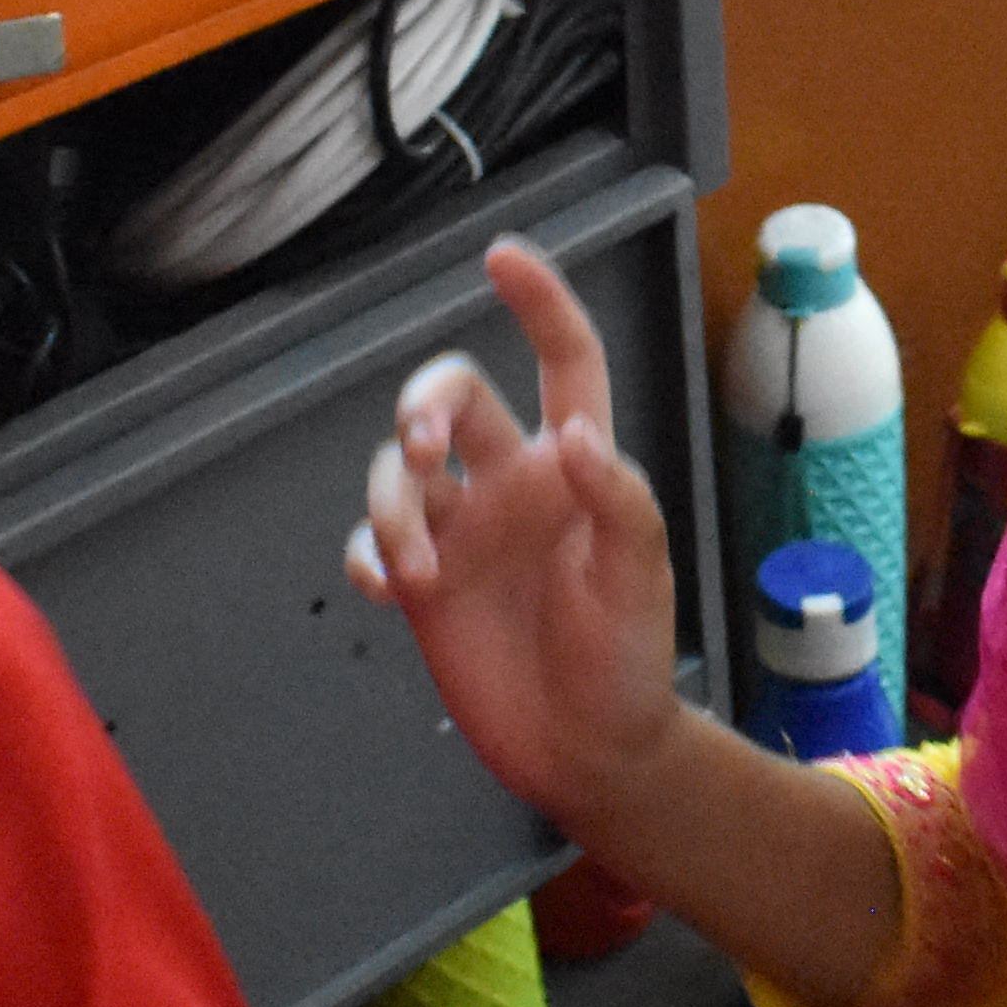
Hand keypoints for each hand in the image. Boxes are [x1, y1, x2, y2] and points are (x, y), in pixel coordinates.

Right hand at [351, 239, 689, 828]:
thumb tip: (569, 433)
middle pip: (451, 398)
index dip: (540, 305)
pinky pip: (370, 543)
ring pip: (397, 470)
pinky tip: (390, 585)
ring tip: (419, 567)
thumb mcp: (639, 575)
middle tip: (423, 445)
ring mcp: (464, 533)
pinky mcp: (426, 586)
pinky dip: (366, 553)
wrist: (589, 750)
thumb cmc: (627, 660)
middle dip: (422, 404)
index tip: (502, 256)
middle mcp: (512, 485)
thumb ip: (614, 498)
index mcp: (574, 467)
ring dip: (392, 502)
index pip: (563, 362)